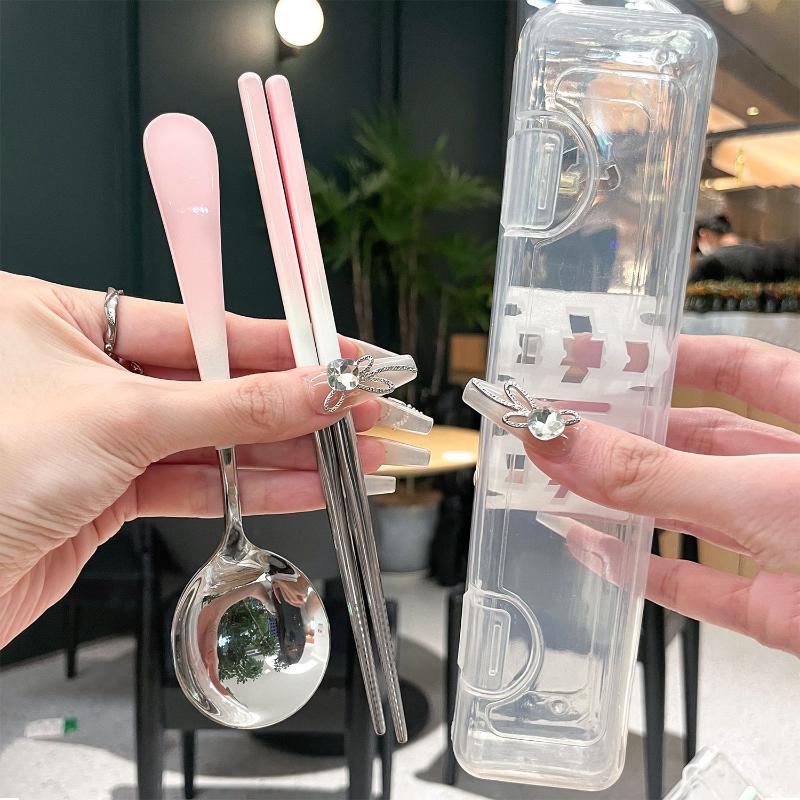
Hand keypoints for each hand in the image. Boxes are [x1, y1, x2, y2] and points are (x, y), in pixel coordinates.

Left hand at [0, 272, 387, 645]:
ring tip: (353, 454)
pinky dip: (252, 488)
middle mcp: (82, 373)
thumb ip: (232, 407)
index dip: (282, 340)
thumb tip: (313, 389)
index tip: (340, 354)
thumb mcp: (122, 419)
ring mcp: (99, 436)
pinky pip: (196, 482)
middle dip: (297, 402)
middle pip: (216, 382)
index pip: (201, 321)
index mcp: (61, 318)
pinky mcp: (109, 493)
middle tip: (362, 410)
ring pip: (214, 439)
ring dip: (288, 452)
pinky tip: (306, 486)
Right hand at [469, 335, 799, 654]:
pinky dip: (645, 572)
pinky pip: (699, 584)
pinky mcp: (781, 609)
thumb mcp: (761, 492)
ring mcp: (784, 543)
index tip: (600, 355)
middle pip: (693, 443)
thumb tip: (562, 441)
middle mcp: (791, 479)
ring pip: (687, 513)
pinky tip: (595, 552)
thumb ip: (658, 476)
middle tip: (553, 423)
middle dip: (622, 433)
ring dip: (619, 502)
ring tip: (553, 480)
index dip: (665, 358)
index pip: (731, 369)